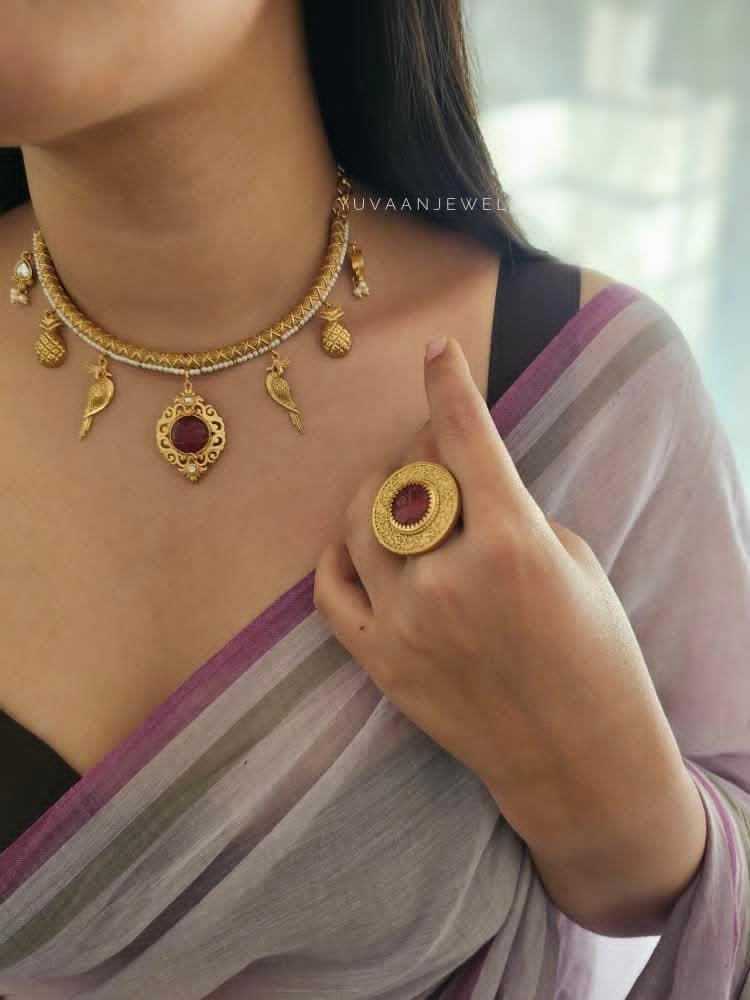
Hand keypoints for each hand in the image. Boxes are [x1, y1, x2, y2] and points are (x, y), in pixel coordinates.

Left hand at [314, 334, 706, 934]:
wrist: (578, 757)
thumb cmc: (596, 655)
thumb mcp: (571, 562)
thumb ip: (506, 515)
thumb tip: (453, 486)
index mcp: (511, 544)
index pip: (466, 438)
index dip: (448, 384)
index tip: (434, 351)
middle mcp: (449, 579)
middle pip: (408, 477)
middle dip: (419, 448)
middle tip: (431, 447)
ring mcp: (406, 624)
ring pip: (361, 526)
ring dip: (377, 494)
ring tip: (398, 494)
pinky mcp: (381, 663)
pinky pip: (329, 593)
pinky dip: (336, 557)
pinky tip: (353, 544)